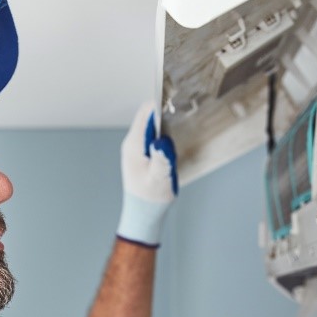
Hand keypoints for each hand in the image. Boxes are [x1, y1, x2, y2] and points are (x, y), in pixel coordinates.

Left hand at [116, 102, 177, 247]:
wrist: (144, 213)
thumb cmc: (151, 198)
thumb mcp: (159, 178)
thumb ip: (161, 158)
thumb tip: (162, 141)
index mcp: (134, 145)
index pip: (145, 113)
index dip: (160, 104)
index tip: (176, 103)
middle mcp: (133, 143)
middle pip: (149, 116)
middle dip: (165, 113)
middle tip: (183, 115)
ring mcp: (137, 148)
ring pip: (152, 126)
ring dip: (166, 125)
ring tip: (181, 128)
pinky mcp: (143, 154)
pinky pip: (153, 136)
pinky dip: (164, 135)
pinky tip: (174, 142)